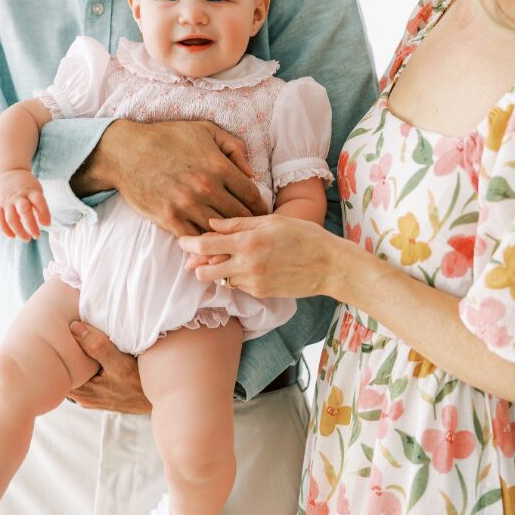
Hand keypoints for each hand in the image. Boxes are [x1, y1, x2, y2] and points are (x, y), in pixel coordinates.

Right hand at [0, 170, 50, 240]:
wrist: (6, 173)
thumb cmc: (26, 186)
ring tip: (26, 239)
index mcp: (31, 191)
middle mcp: (18, 196)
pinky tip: (12, 236)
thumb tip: (43, 224)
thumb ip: (39, 206)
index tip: (47, 224)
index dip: (45, 214)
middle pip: (24, 211)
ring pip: (11, 218)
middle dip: (31, 226)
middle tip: (37, 236)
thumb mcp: (36, 190)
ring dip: (19, 231)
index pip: (39, 202)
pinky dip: (5, 230)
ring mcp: (6, 201)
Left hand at [65, 320, 153, 413]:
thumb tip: (74, 328)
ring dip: (84, 360)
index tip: (65, 334)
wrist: (161, 399)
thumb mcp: (119, 363)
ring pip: (80, 374)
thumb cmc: (140, 384)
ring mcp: (92, 397)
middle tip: (76, 334)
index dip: (62, 351)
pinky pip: (90, 378)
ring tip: (89, 343)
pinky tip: (101, 357)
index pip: (62, 368)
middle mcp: (83, 397)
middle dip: (73, 354)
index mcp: (81, 391)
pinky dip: (93, 367)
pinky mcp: (101, 395)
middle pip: (70, 371)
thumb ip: (96, 346)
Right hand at [94, 120, 269, 236]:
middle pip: (240, 216)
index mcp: (219, 167)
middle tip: (253, 231)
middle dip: (249, 224)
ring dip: (227, 236)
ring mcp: (187, 205)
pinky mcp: (169, 218)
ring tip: (235, 240)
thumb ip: (234, 148)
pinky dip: (204, 242)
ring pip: (219, 230)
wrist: (126, 151)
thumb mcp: (205, 130)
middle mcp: (206, 189)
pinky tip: (209, 242)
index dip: (261, 207)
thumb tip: (252, 173)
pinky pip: (194, 238)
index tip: (263, 214)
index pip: (252, 196)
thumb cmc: (168, 137)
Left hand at [180, 214, 344, 300]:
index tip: (183, 240)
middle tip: (202, 256)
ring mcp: (253, 282)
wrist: (330, 265)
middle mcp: (246, 264)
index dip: (188, 243)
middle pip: (203, 271)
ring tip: (232, 259)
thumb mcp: (273, 221)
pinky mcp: (260, 293)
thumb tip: (212, 223)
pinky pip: (238, 286)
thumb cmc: (305, 236)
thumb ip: (239, 223)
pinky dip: (238, 277)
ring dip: (220, 271)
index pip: (204, 246)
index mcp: (248, 241)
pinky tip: (252, 267)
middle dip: (198, 264)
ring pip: (220, 280)